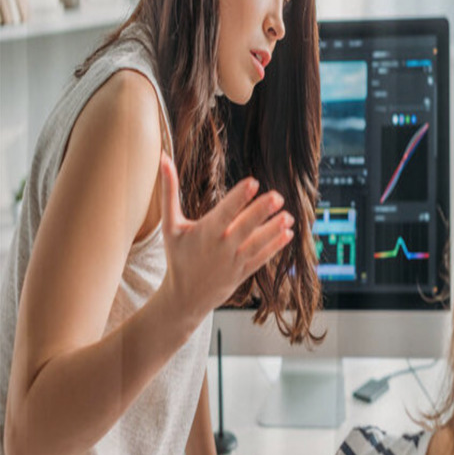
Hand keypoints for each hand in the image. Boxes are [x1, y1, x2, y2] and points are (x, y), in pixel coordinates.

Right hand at [158, 153, 293, 324]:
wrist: (185, 296)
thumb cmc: (178, 255)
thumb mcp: (170, 225)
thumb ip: (169, 192)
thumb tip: (163, 157)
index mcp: (204, 232)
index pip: (224, 212)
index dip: (239, 198)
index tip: (253, 182)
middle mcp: (221, 247)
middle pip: (245, 227)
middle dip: (261, 212)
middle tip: (278, 196)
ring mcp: (234, 261)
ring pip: (257, 243)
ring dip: (273, 230)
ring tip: (289, 216)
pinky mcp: (244, 272)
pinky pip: (262, 258)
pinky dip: (275, 247)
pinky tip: (288, 233)